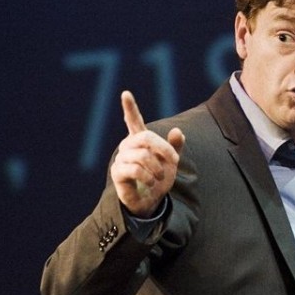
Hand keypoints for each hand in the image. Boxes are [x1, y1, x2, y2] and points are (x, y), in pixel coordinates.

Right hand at [110, 91, 184, 217]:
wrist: (151, 201)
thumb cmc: (159, 179)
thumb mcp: (171, 162)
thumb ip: (175, 147)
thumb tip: (177, 131)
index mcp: (140, 140)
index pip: (133, 120)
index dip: (130, 107)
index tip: (125, 93)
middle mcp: (128, 146)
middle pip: (146, 137)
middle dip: (164, 148)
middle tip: (175, 161)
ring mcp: (121, 158)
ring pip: (141, 155)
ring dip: (156, 167)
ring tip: (159, 176)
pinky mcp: (117, 172)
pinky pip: (134, 169)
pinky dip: (147, 176)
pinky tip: (151, 182)